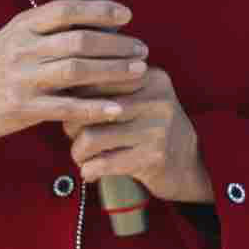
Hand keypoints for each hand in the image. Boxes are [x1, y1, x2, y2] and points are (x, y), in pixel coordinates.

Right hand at [0, 0, 149, 153]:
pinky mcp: (23, 108)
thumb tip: (87, 21)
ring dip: (113, 71)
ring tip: (139, 71)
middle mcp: (22, 48)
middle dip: (116, 44)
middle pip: (78, 40)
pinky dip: (95, 108)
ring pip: (76, 70)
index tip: (126, 15)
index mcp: (21, 26)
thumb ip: (43, 31)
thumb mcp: (10, 39)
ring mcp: (22, 79)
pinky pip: (66, 107)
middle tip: (142, 48)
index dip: (99, 10)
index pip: (65, 10)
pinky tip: (117, 109)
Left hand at [65, 58, 212, 207]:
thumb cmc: (150, 129)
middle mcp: (156, 98)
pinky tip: (90, 171)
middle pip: (90, 107)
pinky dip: (90, 170)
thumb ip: (108, 89)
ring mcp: (157, 128)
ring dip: (78, 152)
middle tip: (73, 137)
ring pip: (92, 137)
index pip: (95, 79)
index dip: (74, 98)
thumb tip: (61, 93)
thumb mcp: (139, 99)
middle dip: (72, 127)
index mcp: (150, 77)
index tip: (71, 112)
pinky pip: (105, 163)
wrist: (188, 164)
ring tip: (81, 157)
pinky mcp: (154, 157)